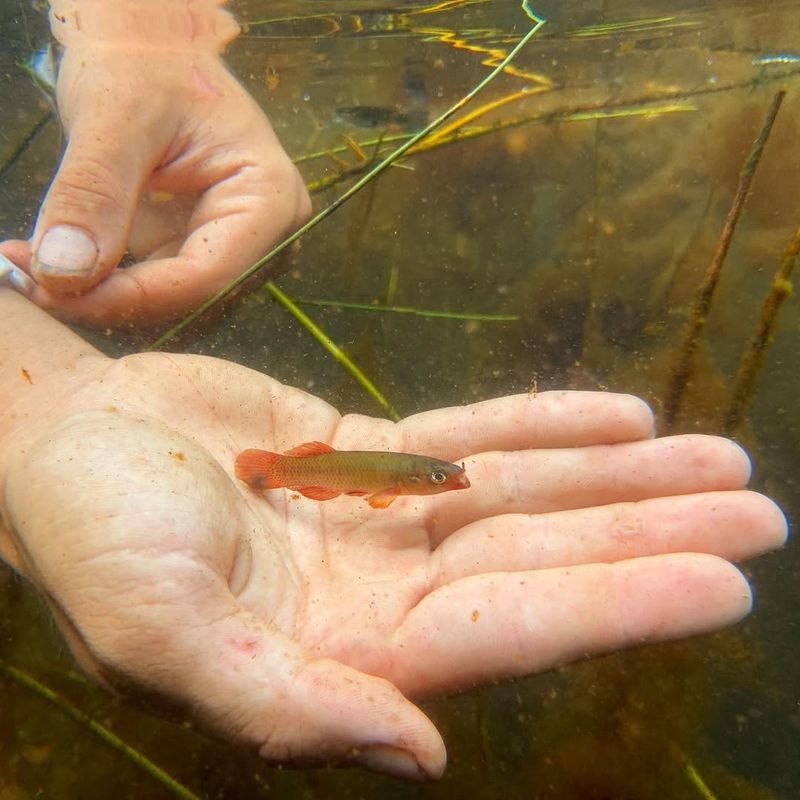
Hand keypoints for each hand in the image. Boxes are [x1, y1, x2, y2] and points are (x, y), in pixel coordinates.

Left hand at [0, 23, 309, 326]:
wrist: (148, 46)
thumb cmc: (146, 58)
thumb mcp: (116, 115)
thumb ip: (94, 192)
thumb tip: (62, 274)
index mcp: (269, 199)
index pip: (203, 276)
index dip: (128, 296)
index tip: (48, 291)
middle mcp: (263, 235)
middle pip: (189, 298)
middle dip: (110, 298)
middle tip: (25, 279)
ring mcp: (233, 246)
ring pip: (168, 303)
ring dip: (101, 295)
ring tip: (29, 264)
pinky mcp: (197, 250)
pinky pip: (153, 287)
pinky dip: (102, 282)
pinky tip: (54, 262)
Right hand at [0, 348, 785, 778]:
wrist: (64, 442)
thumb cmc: (89, 530)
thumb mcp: (160, 631)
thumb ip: (286, 706)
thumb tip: (419, 756)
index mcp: (344, 647)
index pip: (509, 627)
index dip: (616, 602)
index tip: (723, 577)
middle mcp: (382, 587)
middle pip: (543, 557)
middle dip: (651, 534)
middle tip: (762, 509)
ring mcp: (383, 518)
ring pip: (524, 493)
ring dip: (621, 478)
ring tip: (722, 459)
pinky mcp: (368, 455)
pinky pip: (474, 438)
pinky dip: (545, 425)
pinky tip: (621, 419)